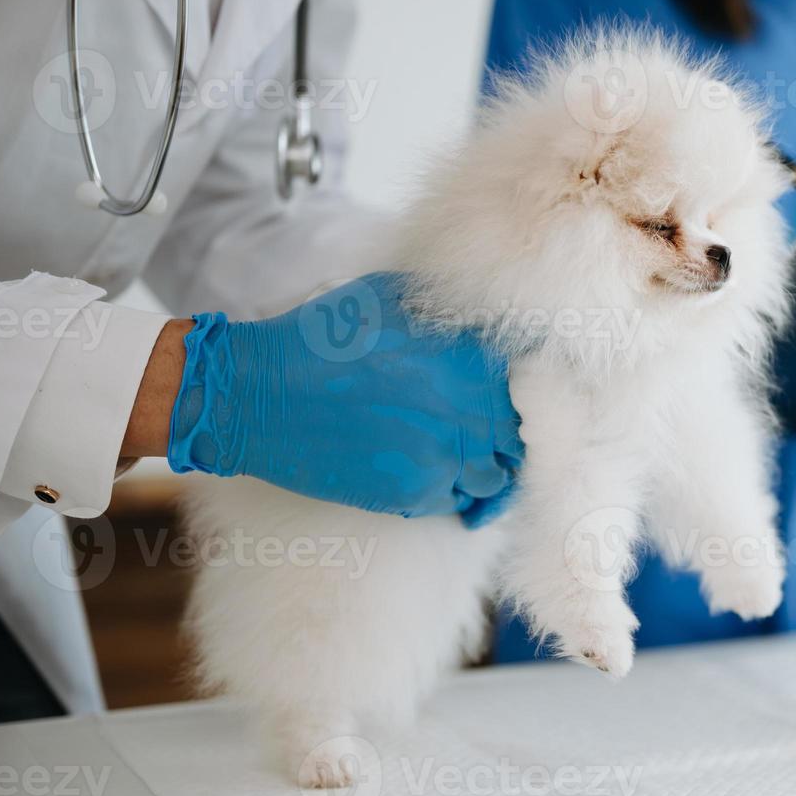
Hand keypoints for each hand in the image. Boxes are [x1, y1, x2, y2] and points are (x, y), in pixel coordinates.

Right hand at [166, 273, 521, 523]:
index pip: (533, 384)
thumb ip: (447, 303)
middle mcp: (470, 407)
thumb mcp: (392, 294)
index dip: (525, 393)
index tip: (514, 397)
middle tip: (497, 436)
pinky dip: (453, 492)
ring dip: (488, 469)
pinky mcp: (416, 494)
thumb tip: (480, 307)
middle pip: (522, 435)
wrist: (262, 394)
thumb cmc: (322, 338)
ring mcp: (446, 455)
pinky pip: (457, 501)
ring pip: (497, 477)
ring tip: (464, 458)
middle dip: (511, 436)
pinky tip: (430, 473)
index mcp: (471, 356)